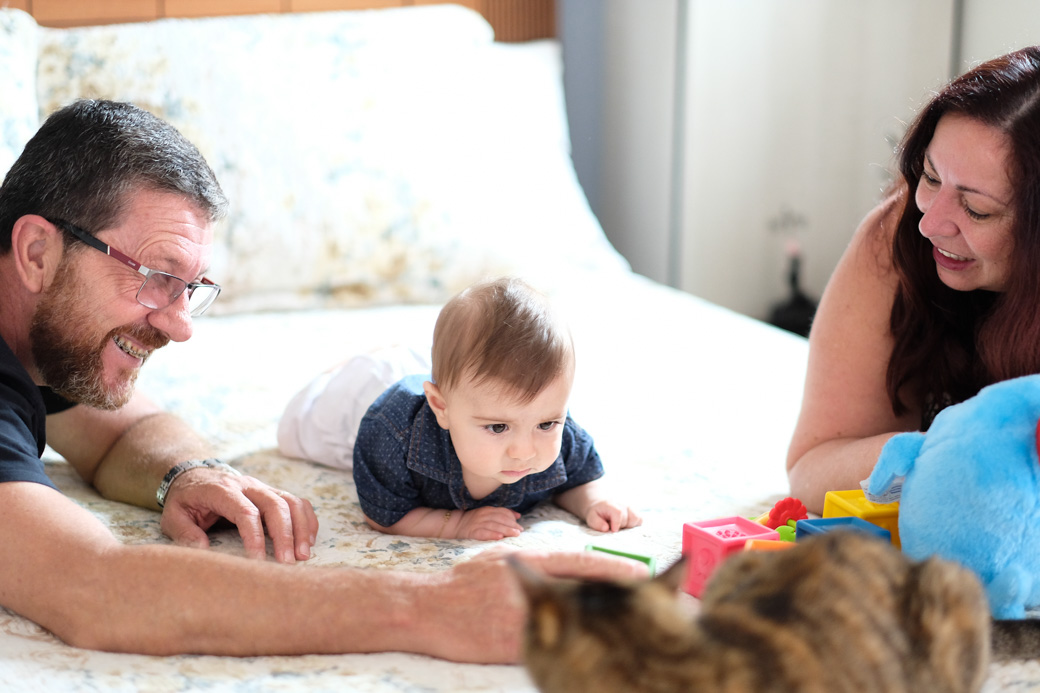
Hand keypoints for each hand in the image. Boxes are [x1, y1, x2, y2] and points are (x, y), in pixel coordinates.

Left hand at [159, 467, 318, 562]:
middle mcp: (247, 486)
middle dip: (285, 535)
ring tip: (303, 555)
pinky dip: (307, 520)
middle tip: (288, 563)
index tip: (258, 562)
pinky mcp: (272, 493)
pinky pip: (297, 502)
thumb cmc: (185, 500)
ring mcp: (263, 487)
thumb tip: (203, 551)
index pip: (246, 512)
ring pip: (291, 501)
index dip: (255, 537)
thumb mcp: (173, 516)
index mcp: (223, 490)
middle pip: (276, 505)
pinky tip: (309, 540)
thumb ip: (185, 533)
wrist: (194, 475)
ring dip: (301, 528)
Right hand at [417, 548, 651, 662]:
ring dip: (593, 626)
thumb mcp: (497, 558)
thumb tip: (567, 567)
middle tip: (644, 604)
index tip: (640, 575)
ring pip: (568, 623)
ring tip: (621, 630)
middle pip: (581, 595)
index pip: (579, 564)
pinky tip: (584, 651)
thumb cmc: (462, 583)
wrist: (425, 611)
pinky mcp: (510, 646)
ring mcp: (518, 618)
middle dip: (613, 600)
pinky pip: (547, 647)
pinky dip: (566, 648)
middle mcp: (526, 589)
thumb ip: (532, 563)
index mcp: (525, 563)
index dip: (613, 570)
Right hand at [454, 506, 522, 539]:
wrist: (456, 524)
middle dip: (512, 525)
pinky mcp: (472, 532)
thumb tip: (518, 515)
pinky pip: (483, 533)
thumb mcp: (487, 514)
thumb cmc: (474, 520)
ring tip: (515, 534)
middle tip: (520, 531)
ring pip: (494, 525)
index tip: (520, 526)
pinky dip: (492, 534)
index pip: (503, 512)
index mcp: (488, 509)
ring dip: (506, 530)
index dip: (512, 518)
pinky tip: (500, 537)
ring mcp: (478, 523)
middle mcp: (483, 515)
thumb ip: (502, 513)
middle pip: (500, 519)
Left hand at [584, 499, 642, 532]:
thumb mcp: (591, 517)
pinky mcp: (635, 511)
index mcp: (611, 504)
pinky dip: (634, 525)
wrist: (601, 504)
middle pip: (627, 519)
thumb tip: (606, 528)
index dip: (617, 523)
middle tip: (612, 526)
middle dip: (620, 526)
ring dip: (628, 526)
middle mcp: (623, 504)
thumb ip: (596, 523)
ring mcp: (630, 507)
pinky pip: (640, 520)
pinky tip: (626, 525)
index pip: (618, 513)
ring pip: (636, 519)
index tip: (613, 530)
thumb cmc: (597, 513)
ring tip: (619, 525)